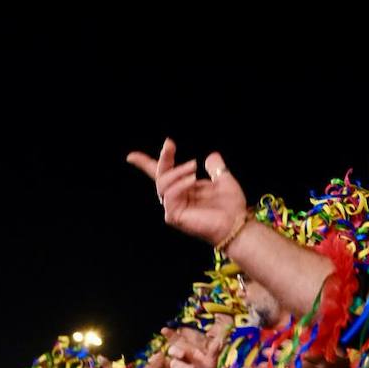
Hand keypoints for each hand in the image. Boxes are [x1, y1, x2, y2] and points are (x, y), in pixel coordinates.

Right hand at [127, 139, 246, 245]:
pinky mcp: (175, 217)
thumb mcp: (224, 180)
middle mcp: (176, 197)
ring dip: (176, 171)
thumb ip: (216, 168)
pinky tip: (193, 180)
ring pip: (162, 184)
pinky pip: (170, 196)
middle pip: (160, 176)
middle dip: (163, 158)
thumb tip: (211, 156)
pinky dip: (179, 185)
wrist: (237, 223)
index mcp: (184, 188)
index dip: (145, 164)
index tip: (131, 156)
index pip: (162, 174)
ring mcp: (174, 207)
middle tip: (169, 144)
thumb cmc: (231, 206)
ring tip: (194, 167)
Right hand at [165, 321, 227, 367]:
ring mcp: (176, 367)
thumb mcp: (212, 359)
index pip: (176, 339)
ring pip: (174, 365)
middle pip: (172, 350)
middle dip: (176, 351)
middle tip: (183, 354)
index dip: (169, 334)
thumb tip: (219, 342)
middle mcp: (180, 356)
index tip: (163, 329)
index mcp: (188, 348)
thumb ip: (214, 351)